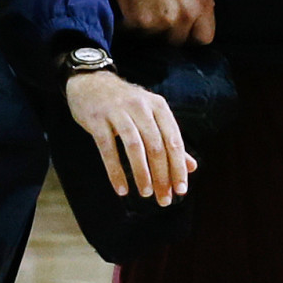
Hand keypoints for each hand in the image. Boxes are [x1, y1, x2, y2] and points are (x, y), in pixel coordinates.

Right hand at [65, 70, 196, 205]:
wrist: (90, 82)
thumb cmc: (125, 104)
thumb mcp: (151, 116)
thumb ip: (170, 140)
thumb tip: (191, 167)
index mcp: (158, 106)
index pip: (173, 141)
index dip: (178, 167)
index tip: (181, 190)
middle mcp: (140, 107)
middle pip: (156, 146)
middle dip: (162, 176)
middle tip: (163, 199)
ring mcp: (117, 112)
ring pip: (134, 147)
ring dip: (142, 173)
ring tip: (146, 193)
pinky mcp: (97, 119)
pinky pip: (108, 149)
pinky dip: (115, 171)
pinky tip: (121, 189)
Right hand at [92, 0, 235, 43]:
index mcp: (203, 3)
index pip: (205, 38)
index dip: (194, 33)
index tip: (185, 25)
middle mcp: (186, 15)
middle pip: (179, 40)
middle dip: (170, 31)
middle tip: (160, 15)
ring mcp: (163, 21)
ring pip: (156, 37)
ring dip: (150, 28)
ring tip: (145, 10)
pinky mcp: (140, 22)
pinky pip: (135, 31)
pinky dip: (131, 24)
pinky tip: (130, 7)